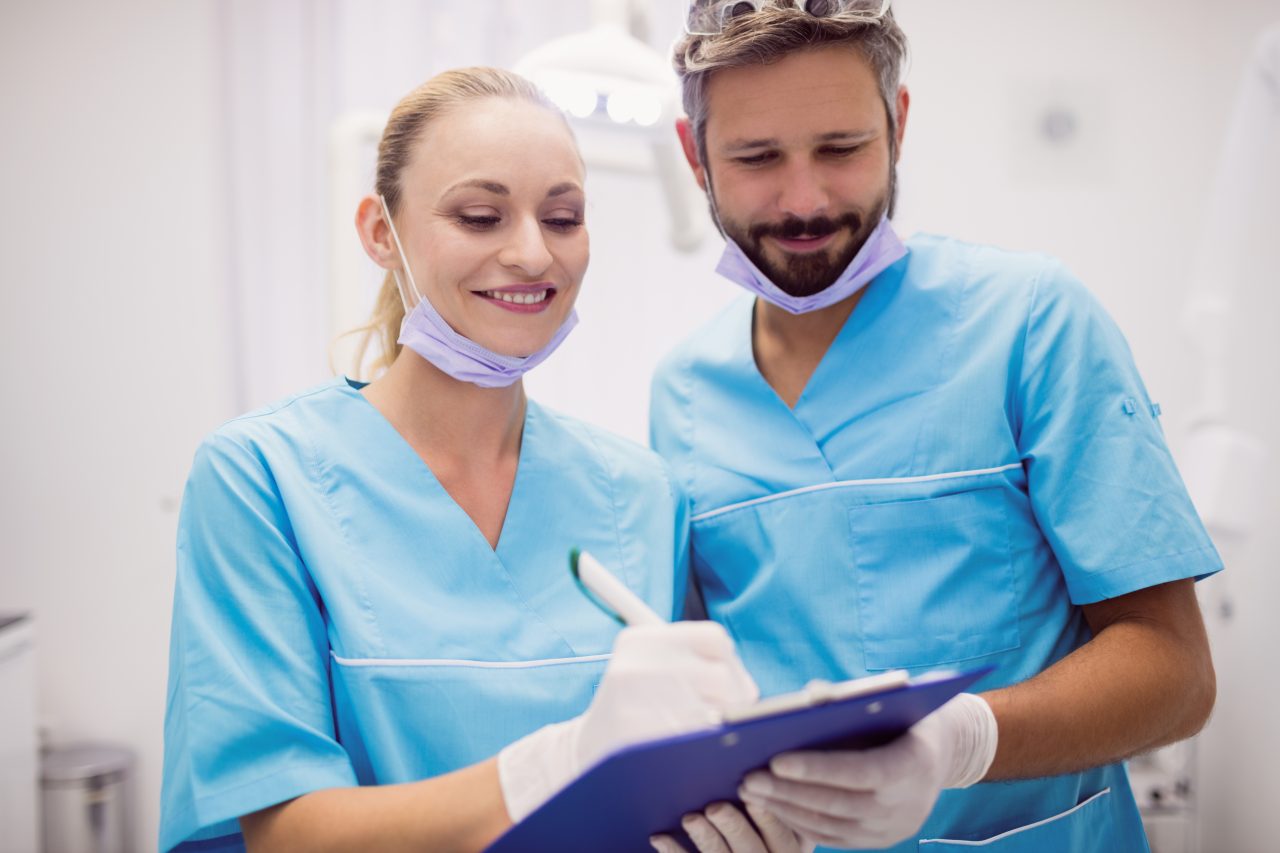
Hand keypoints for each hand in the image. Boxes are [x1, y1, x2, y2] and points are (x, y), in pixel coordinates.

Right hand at [499, 622, 758, 821]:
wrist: (580, 756)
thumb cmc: (631, 712)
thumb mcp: (646, 670)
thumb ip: (692, 663)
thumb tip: (750, 689)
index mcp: (641, 639)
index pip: (715, 639)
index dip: (731, 665)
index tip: (726, 688)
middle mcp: (636, 663)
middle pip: (722, 677)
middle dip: (736, 702)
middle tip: (726, 722)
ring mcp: (634, 701)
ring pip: (716, 711)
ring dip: (725, 730)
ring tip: (710, 738)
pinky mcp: (637, 738)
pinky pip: (697, 742)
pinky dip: (707, 750)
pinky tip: (697, 754)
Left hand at [650, 801, 813, 852]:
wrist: (739, 852)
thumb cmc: (759, 833)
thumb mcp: (779, 829)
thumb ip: (778, 804)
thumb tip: (762, 766)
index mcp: (785, 850)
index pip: (781, 835)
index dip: (767, 817)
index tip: (752, 797)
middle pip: (750, 848)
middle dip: (732, 827)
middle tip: (715, 808)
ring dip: (705, 838)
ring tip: (691, 819)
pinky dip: (673, 850)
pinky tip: (659, 836)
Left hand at [736, 693, 996, 848]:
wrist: (942, 753)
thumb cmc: (907, 713)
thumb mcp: (893, 698)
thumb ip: (855, 699)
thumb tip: (809, 697)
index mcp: (914, 765)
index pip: (861, 772)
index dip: (818, 769)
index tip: (776, 760)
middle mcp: (906, 805)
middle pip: (839, 803)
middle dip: (788, 792)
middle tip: (748, 778)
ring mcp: (892, 829)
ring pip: (831, 825)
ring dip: (786, 808)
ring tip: (750, 790)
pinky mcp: (878, 841)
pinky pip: (833, 837)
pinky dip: (799, 822)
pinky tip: (772, 805)